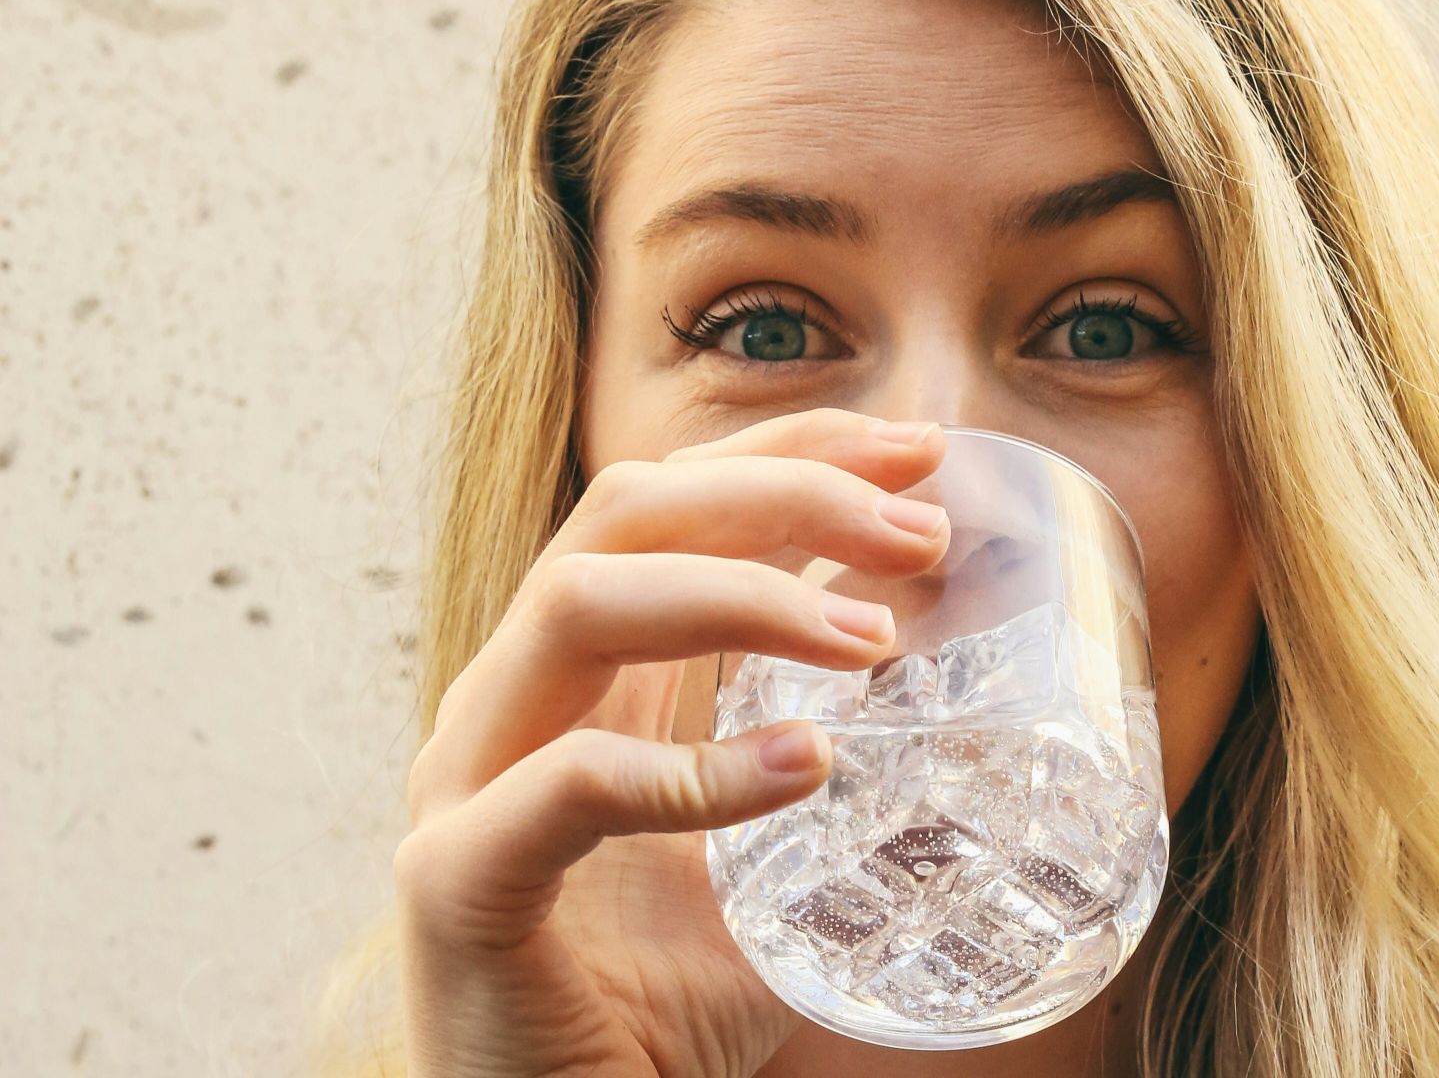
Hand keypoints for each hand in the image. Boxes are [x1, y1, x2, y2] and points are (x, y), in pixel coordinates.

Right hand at [394, 408, 949, 1076]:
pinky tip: (805, 767)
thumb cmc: (651, 997)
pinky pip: (567, 786)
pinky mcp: (456, 881)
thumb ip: (818, 771)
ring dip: (744, 597)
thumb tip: (972, 718)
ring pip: (578, 605)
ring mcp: (467, 779)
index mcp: (577, 672)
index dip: (789, 450)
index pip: (672, 501)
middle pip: (626, 514)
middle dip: (783, 494)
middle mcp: (511, 696)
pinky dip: (693, 769)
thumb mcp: (761, 858)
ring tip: (877, 641)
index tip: (917, 451)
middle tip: (919, 533)